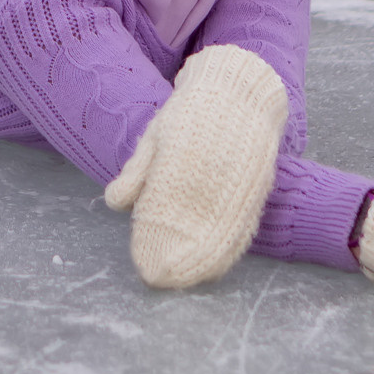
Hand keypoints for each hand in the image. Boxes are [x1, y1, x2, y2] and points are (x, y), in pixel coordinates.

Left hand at [104, 45, 288, 288]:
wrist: (240, 93)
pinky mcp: (258, 185)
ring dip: (201, 259)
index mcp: (182, 150)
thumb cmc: (190, 116)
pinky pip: (244, 223)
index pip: (165, 201)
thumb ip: (137, 171)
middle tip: (156, 278)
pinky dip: (228, 249)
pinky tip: (214, 267)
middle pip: (193, 221)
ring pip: (221, 227)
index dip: (154, 235)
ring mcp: (239, 177)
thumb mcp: (157, 135)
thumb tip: (114, 202)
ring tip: (181, 280)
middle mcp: (213, 166)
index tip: (142, 260)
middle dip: (174, 254)